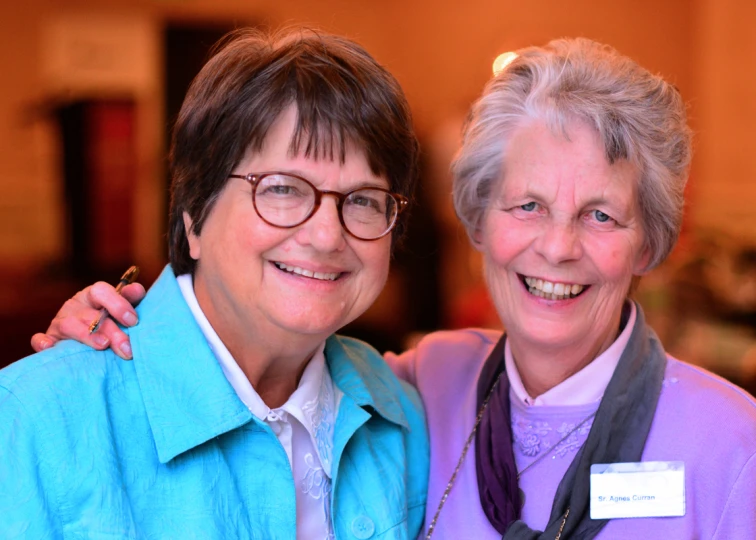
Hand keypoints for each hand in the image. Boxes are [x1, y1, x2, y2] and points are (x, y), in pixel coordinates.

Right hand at [30, 281, 145, 359]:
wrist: (83, 337)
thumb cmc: (108, 320)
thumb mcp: (120, 309)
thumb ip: (130, 300)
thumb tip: (138, 289)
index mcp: (94, 295)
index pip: (102, 291)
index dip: (118, 303)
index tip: (133, 320)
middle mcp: (76, 306)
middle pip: (91, 314)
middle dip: (111, 331)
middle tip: (127, 348)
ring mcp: (60, 322)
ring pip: (70, 325)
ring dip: (87, 335)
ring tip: (102, 345)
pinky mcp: (49, 338)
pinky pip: (40, 339)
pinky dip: (43, 342)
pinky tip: (50, 347)